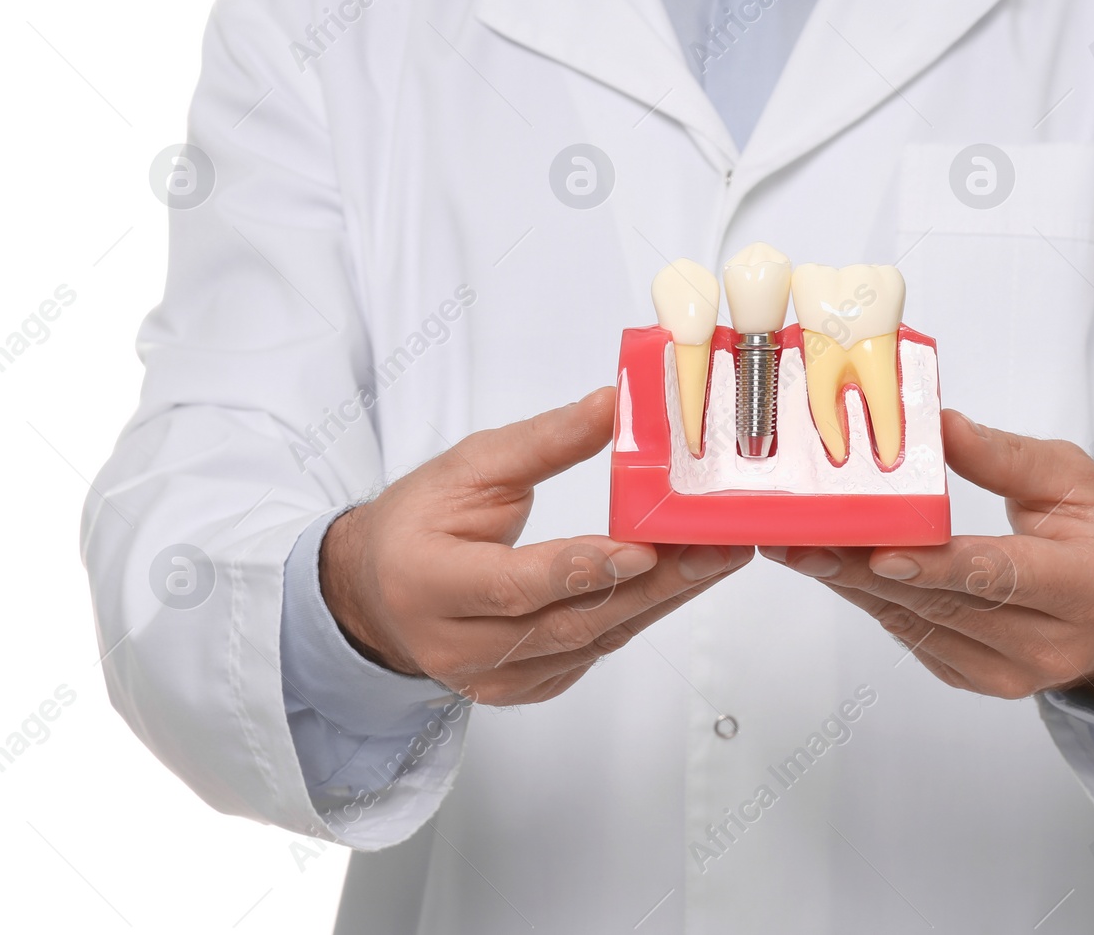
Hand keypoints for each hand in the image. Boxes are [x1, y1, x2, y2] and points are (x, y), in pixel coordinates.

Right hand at [320, 387, 750, 705]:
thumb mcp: (470, 466)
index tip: (644, 547)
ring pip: (592, 641)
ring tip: (714, 558)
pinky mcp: (523, 688)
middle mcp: (457, 645)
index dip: (582, 568)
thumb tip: (612, 405)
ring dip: (661, 599)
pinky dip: (638, 615)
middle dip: (653, 585)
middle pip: (569, 622)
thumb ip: (543, 442)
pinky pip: (593, 653)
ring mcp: (493, 678)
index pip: (514, 585)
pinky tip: (678, 583)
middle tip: (714, 549)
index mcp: (428, 582)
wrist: (378, 589)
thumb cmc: (420, 521)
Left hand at [765, 409, 1093, 715]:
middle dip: (865, 568)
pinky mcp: (980, 681)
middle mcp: (1051, 643)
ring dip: (855, 586)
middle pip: (944, 605)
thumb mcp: (1075, 477)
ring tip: (802, 547)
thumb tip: (940, 425)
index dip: (934, 566)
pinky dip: (876, 601)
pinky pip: (916, 638)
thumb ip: (1006, 456)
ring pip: (919, 626)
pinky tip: (839, 570)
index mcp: (1086, 586)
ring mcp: (1013, 674)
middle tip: (804, 536)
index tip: (878, 549)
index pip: (999, 576)